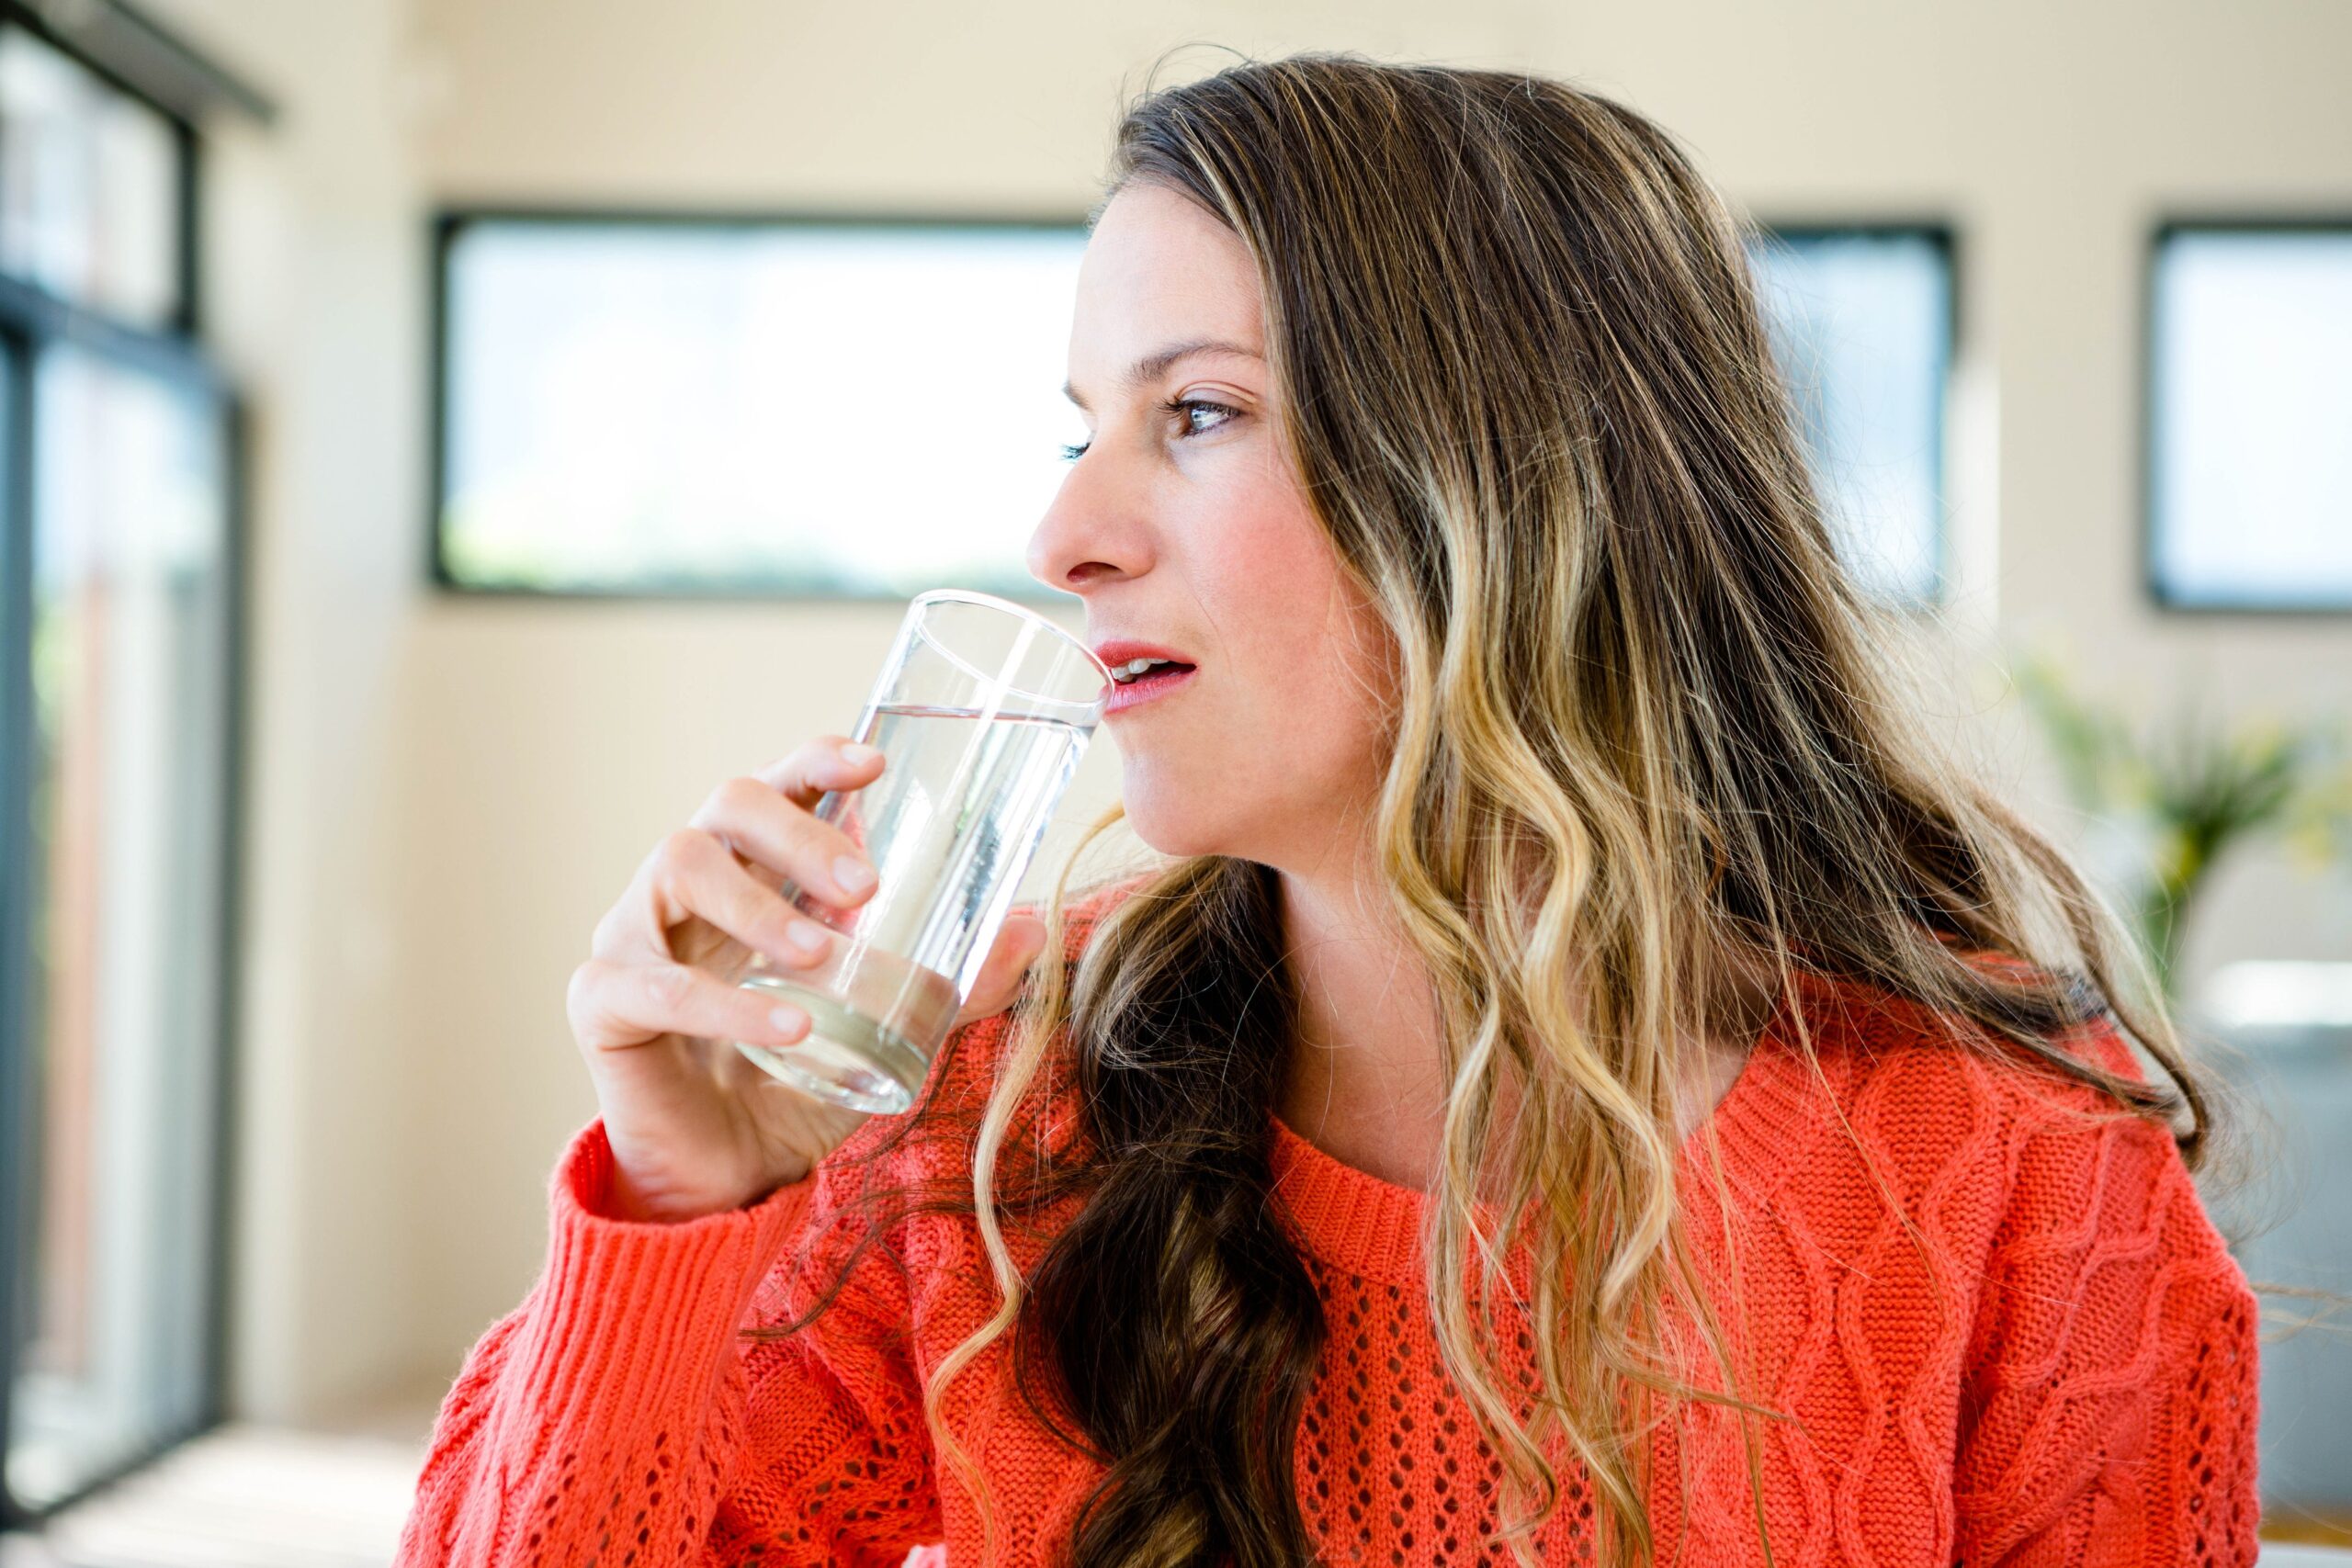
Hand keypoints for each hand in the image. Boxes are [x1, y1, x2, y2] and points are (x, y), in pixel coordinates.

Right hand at [564, 735, 1049, 1221]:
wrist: (726, 1174)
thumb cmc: (797, 1078)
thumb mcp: (886, 1028)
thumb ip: (951, 985)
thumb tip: (1034, 936)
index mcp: (753, 869)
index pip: (777, 786)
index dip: (815, 762)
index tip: (873, 764)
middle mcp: (686, 883)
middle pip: (726, 806)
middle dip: (800, 834)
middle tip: (866, 886)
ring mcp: (635, 933)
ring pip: (678, 867)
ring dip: (759, 904)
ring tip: (823, 952)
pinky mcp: (601, 1000)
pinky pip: (654, 984)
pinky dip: (725, 1003)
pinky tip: (787, 1029)